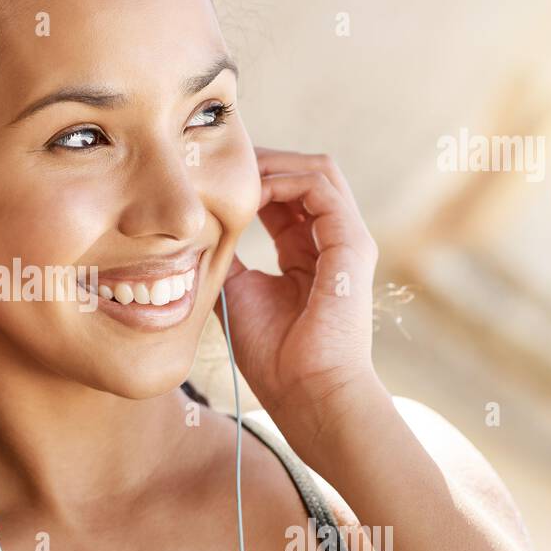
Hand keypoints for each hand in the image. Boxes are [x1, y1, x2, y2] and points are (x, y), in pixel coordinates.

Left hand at [214, 149, 385, 446]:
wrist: (308, 392)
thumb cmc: (274, 357)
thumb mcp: (236, 293)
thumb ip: (225, 259)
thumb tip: (197, 232)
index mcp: (306, 254)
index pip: (282, 198)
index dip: (249, 181)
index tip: (210, 176)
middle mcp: (330, 242)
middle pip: (302, 176)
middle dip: (262, 161)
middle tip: (220, 158)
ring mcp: (346, 240)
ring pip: (316, 171)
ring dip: (272, 163)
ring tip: (235, 167)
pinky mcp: (352, 243)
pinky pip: (321, 186)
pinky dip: (285, 178)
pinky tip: (252, 189)